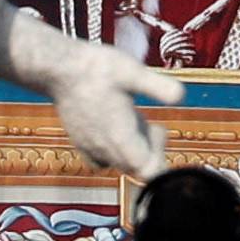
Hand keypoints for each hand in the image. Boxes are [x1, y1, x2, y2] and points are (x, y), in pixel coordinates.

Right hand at [46, 39, 183, 177]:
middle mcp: (105, 149)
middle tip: (145, 116)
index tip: (159, 128)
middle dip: (149, 147)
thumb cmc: (95, 68)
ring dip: (132, 146)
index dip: (160, 156)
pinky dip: (113, 148)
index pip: (149, 172)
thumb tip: (181, 96)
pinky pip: (102, 159)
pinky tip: (113, 125)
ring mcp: (90, 148)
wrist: (59, 68)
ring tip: (129, 116)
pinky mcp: (80, 142)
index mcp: (121, 138)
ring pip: (120, 163)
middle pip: (137, 168)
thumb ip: (159, 86)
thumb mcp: (133, 71)